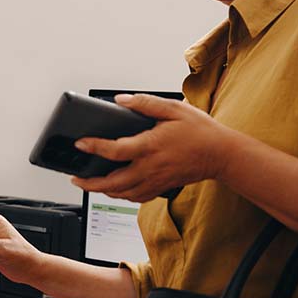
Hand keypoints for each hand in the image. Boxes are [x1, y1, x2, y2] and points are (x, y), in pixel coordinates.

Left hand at [70, 93, 237, 202]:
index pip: (115, 151)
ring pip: (123, 193)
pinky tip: (114, 189)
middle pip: (113, 182)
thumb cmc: (199, 130)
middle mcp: (150, 167)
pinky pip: (136, 197)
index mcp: (150, 146)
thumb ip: (144, 103)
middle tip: (75, 177)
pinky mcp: (161, 187)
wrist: (222, 154)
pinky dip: (121, 195)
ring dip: (102, 191)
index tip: (79, 144)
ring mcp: (155, 180)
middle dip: (90, 183)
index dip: (94, 147)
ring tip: (89, 184)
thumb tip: (120, 100)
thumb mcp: (173, 108)